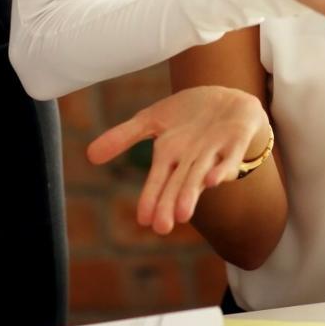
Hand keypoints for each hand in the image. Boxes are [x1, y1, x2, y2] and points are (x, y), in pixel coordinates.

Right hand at [86, 86, 269, 234]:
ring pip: (201, 176)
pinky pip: (230, 157)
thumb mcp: (152, 119)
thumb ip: (123, 137)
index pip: (158, 181)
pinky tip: (215, 180)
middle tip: (163, 227)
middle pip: (179, 185)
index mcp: (170, 157)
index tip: (144, 220)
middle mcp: (191, 160)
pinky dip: (223, 168)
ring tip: (184, 213)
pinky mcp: (235, 141)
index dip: (151, 198)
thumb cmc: (188, 114)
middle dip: (171, 204)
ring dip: (192, 193)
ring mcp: (214, 152)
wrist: (226, 98)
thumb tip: (89, 156)